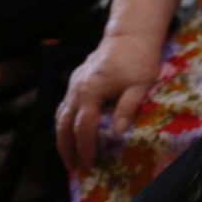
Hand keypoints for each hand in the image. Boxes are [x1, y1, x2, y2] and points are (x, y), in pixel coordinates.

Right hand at [55, 33, 161, 169]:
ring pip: (60, 115)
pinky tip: (71, 131)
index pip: (83, 128)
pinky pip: (65, 105)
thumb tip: (118, 134)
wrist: (131, 34)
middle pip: (63, 125)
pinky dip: (65, 121)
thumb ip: (127, 108)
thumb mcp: (141, 84)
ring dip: (62, 137)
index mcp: (91, 92)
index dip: (85, 148)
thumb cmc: (140, 59)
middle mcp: (77, 89)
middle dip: (66, 149)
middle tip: (73, 168)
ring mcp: (74, 84)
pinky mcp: (77, 79)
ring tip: (68, 156)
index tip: (90, 165)